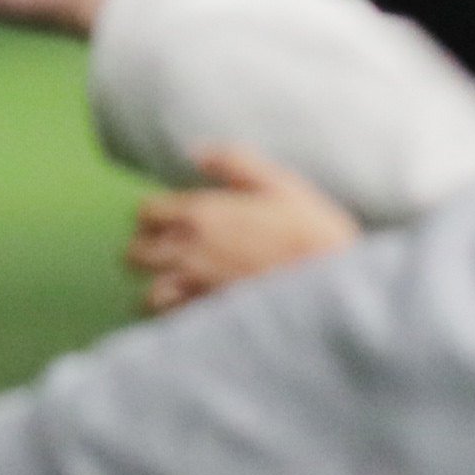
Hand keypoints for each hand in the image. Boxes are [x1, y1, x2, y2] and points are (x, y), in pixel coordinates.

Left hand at [125, 143, 359, 311]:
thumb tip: (197, 152)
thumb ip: (234, 162)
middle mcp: (189, 251)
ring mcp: (196, 289)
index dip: (156, 217)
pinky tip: (195, 313)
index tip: (173, 222)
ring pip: (149, 293)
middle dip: (149, 252)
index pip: (146, 213)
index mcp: (202, 213)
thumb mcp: (281, 184)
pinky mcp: (209, 320)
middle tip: (172, 254)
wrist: (337, 289)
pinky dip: (178, 318)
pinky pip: (174, 323)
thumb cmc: (314, 234)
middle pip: (136, 253)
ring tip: (181, 289)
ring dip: (160, 290)